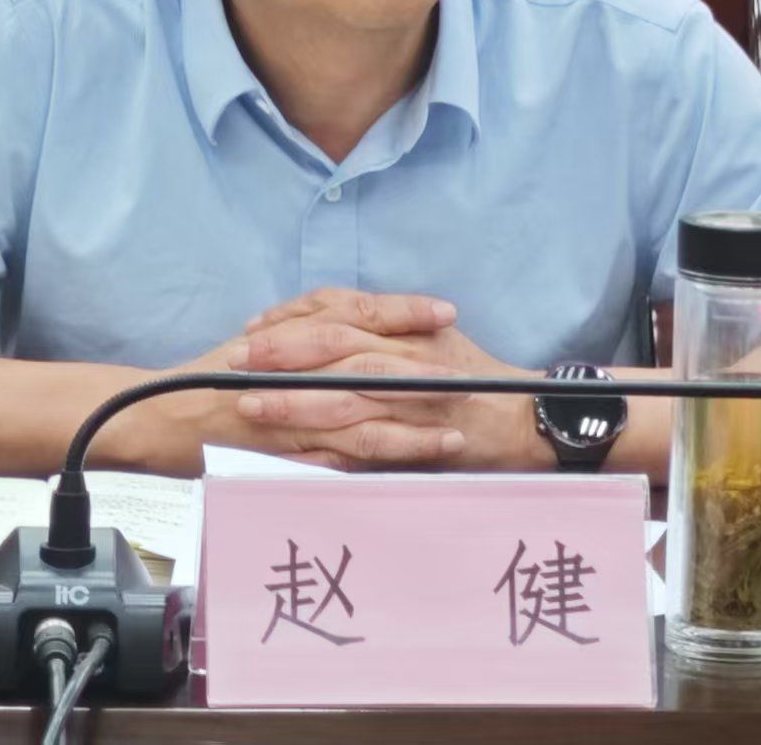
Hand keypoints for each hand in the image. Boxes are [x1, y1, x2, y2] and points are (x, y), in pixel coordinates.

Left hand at [228, 288, 548, 470]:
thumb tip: (332, 326)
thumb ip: (387, 332)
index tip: (253, 327)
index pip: (339, 312)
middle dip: (278, 353)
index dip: (292, 318)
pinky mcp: (415, 437)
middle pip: (331, 345)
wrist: (526, 418)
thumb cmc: (481, 379)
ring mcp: (409, 398)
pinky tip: (292, 449)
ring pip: (340, 393)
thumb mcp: (434, 339)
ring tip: (247, 405)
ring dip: (290, 399)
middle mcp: (405, 355)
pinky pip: (365, 440)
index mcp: (405, 329)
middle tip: (234, 360)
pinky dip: (327, 443)